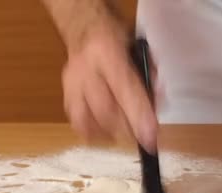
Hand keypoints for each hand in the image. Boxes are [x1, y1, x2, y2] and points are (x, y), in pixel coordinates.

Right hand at [61, 21, 157, 151]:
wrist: (83, 23)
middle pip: (106, 110)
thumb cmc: (115, 36)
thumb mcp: (138, 49)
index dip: (139, 118)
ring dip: (110, 133)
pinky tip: (103, 135)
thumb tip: (156, 107)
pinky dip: (91, 132)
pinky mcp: (65, 91)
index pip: (126, 90)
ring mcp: (72, 81)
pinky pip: (75, 120)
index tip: (150, 140)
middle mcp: (86, 68)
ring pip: (88, 119)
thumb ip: (149, 77)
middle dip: (126, 129)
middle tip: (140, 135)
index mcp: (108, 51)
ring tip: (124, 133)